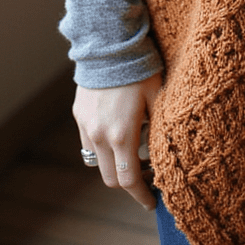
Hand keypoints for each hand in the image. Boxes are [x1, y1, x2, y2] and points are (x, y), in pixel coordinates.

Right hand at [73, 72, 163, 209]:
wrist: (110, 42)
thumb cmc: (141, 69)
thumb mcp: (158, 99)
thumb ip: (158, 129)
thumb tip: (165, 153)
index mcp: (121, 134)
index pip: (129, 180)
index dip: (141, 196)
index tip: (152, 202)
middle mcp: (100, 135)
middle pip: (111, 179)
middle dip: (129, 184)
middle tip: (148, 177)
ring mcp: (86, 125)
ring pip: (97, 161)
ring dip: (114, 165)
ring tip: (134, 153)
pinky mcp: (79, 115)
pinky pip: (90, 142)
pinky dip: (103, 147)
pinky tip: (118, 133)